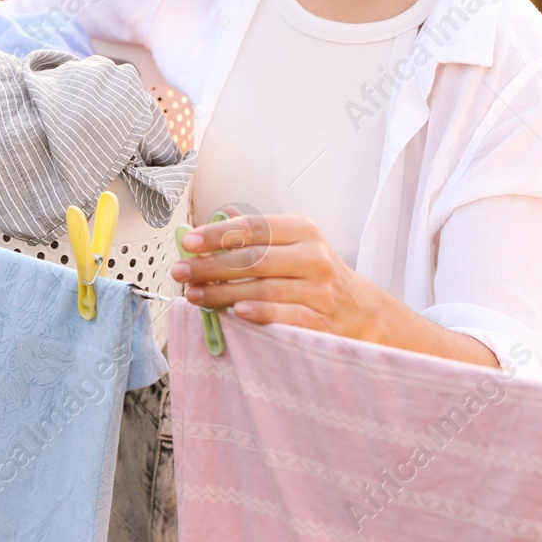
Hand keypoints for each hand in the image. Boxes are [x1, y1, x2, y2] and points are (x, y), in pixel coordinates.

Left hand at [171, 212, 391, 341]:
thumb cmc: (314, 274)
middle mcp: (314, 257)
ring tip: (193, 294)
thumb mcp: (293, 243)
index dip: (218, 234)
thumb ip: (256, 234)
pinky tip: (234, 312)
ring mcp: (320, 290)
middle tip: (180, 270)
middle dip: (210, 266)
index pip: (255, 228)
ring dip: (222, 292)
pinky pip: (285, 315)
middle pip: (253, 259)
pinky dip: (259, 313)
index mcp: (303, 231)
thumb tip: (214, 220)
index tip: (189, 241)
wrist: (361, 310)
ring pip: (262, 288)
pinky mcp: (322, 321)